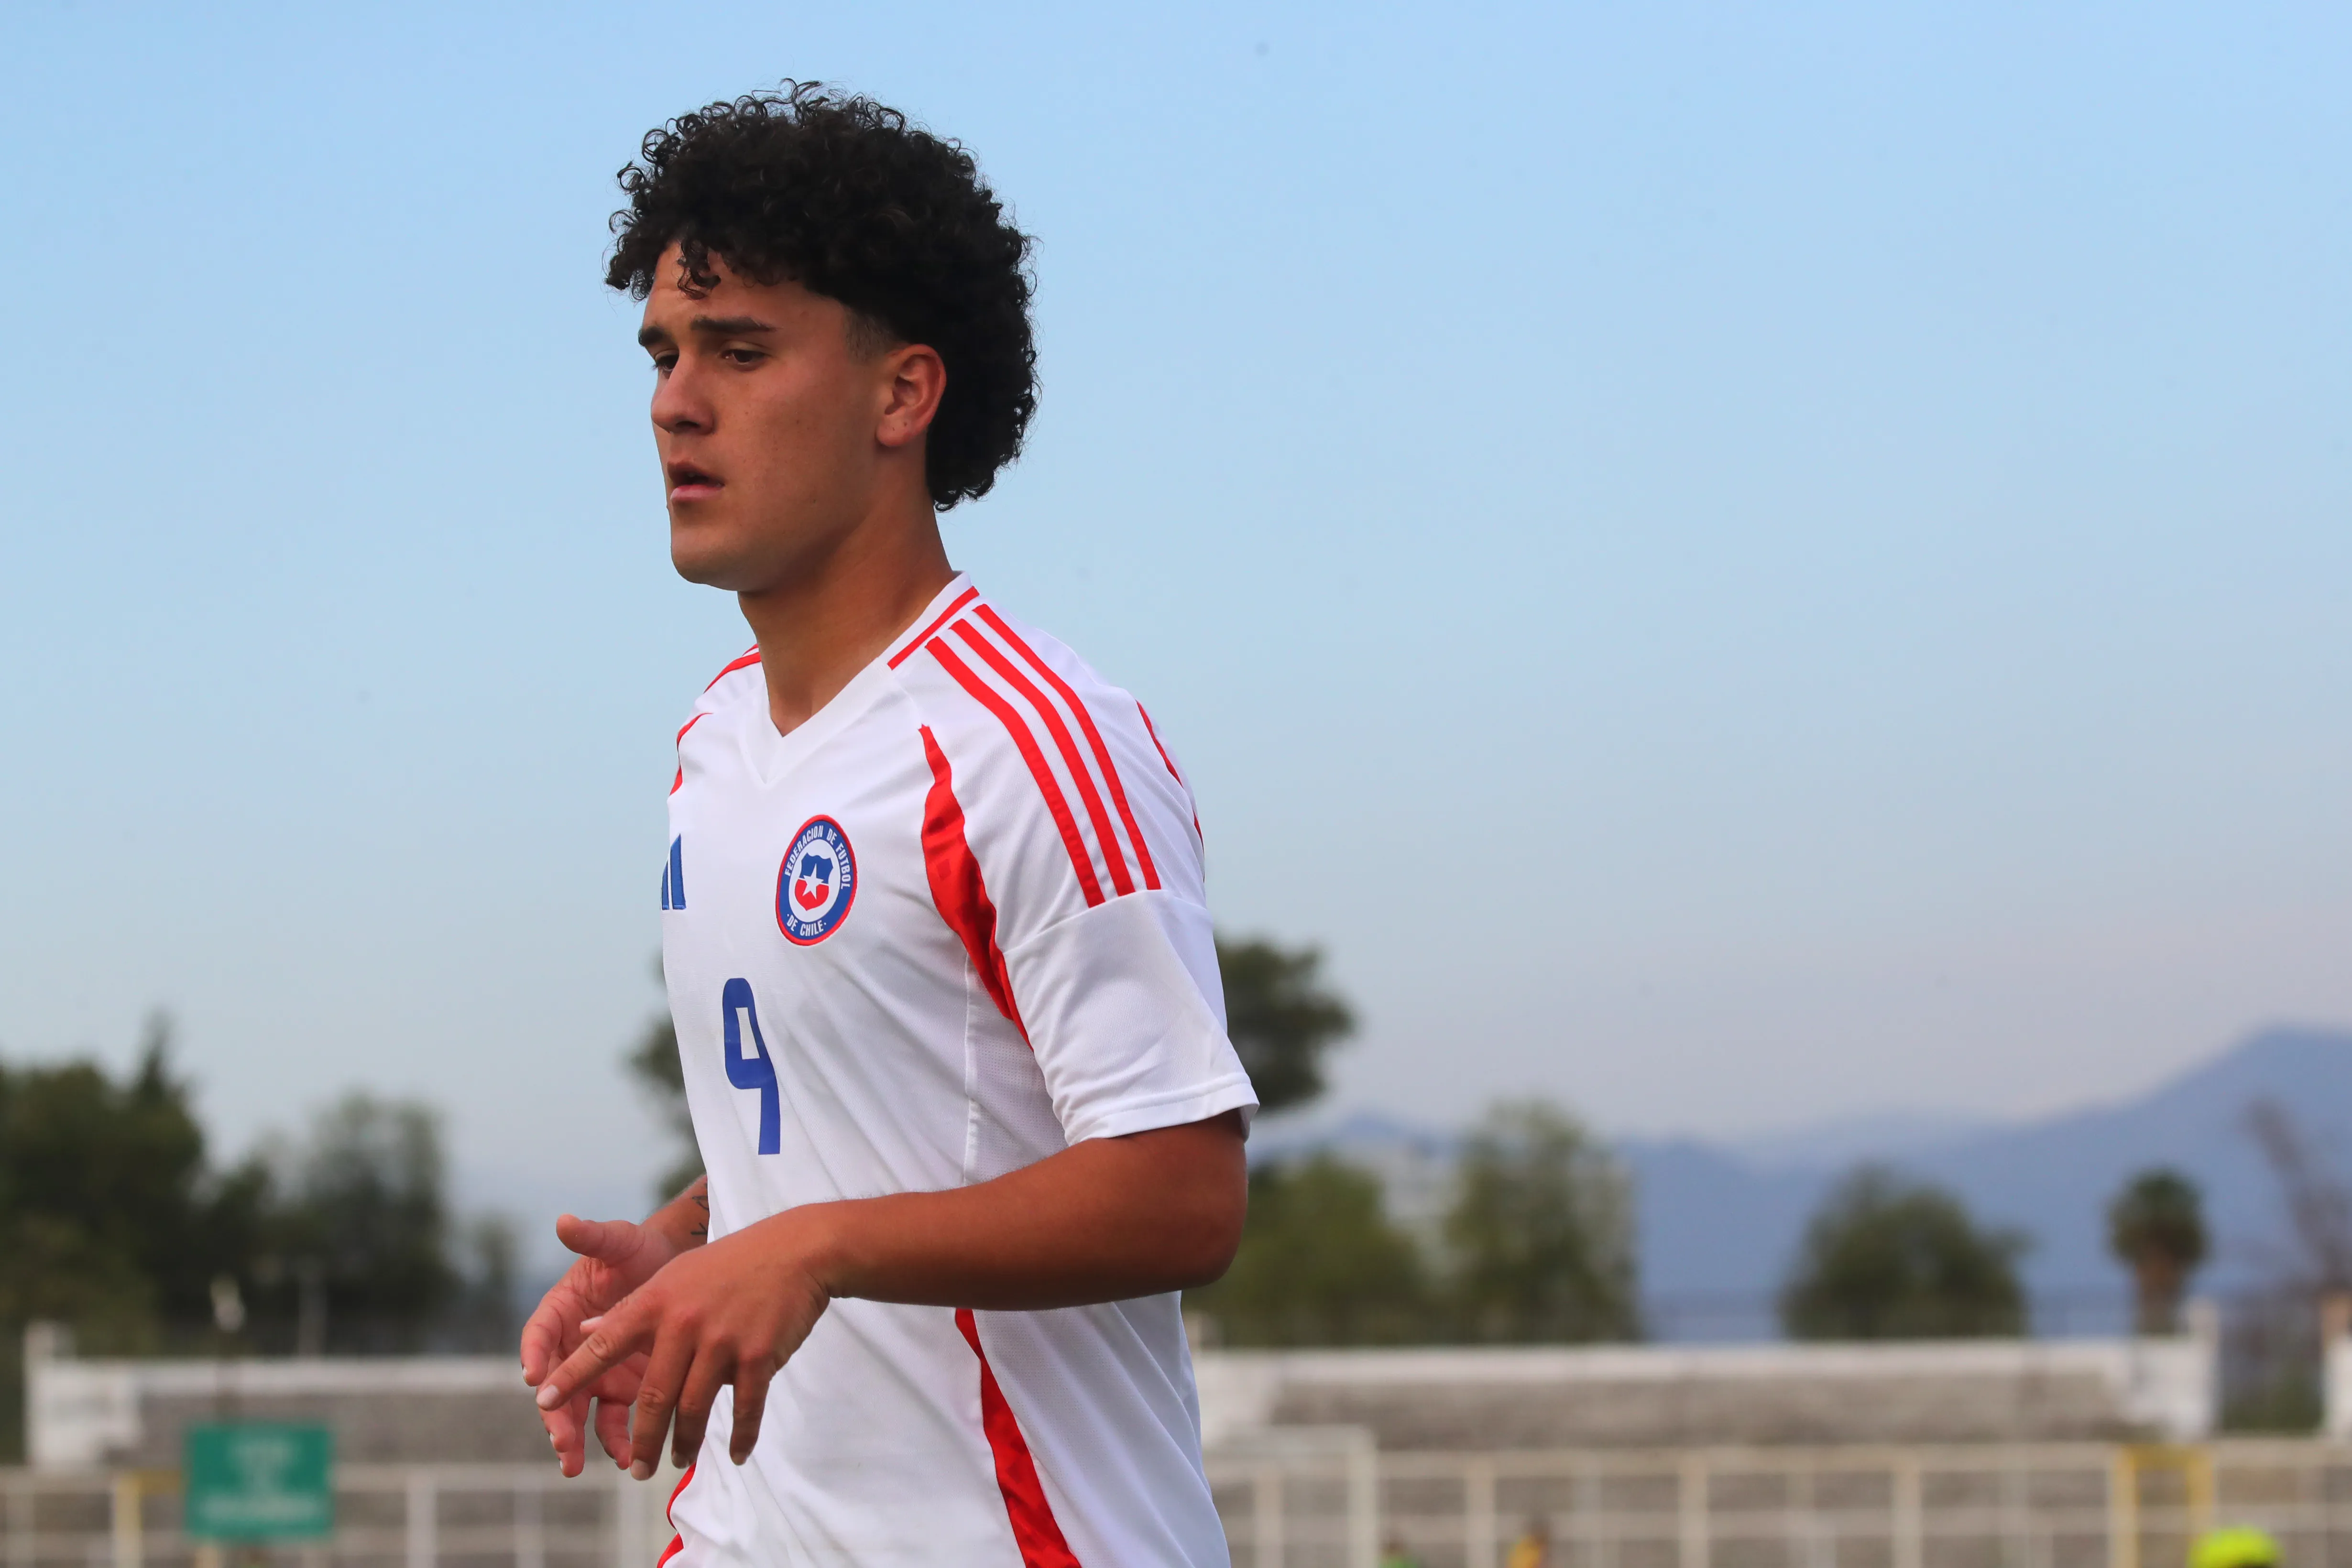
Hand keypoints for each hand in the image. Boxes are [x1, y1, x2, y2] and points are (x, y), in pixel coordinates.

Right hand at [521, 1213, 685, 1476]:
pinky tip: (628, 1456)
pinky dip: (617, 1440)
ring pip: (577, 1412)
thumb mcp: (619, 1241)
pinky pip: (613, 1421)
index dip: (535, 1356)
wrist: (678, 1267)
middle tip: (560, 1440)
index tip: (534, 1376)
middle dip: (553, 1415)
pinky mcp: (621, 1389)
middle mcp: (571, 1347)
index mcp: (559, 1312)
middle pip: (554, 1386)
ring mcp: (596, 1371)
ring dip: (576, 1440)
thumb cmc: (640, 1249)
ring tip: (576, 1463)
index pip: (539, 1337)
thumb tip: (565, 1221)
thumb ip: (593, 1237)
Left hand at [533, 1207, 835, 1477]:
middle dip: (644, 1440)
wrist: (795, 1251)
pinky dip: (740, 1435)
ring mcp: (721, 1341)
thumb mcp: (673, 1277)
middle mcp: (682, 1323)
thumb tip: (586, 1331)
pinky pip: (744, 1408)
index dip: (571, 1376)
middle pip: (653, 1397)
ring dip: (685, 1443)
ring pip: (694, 1408)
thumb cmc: (729, 1264)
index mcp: (656, 1303)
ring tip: (678, 1463)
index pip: (602, 1345)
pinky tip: (734, 1453)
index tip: (543, 1404)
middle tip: (637, 1472)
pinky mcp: (757, 1355)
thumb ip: (632, 1309)